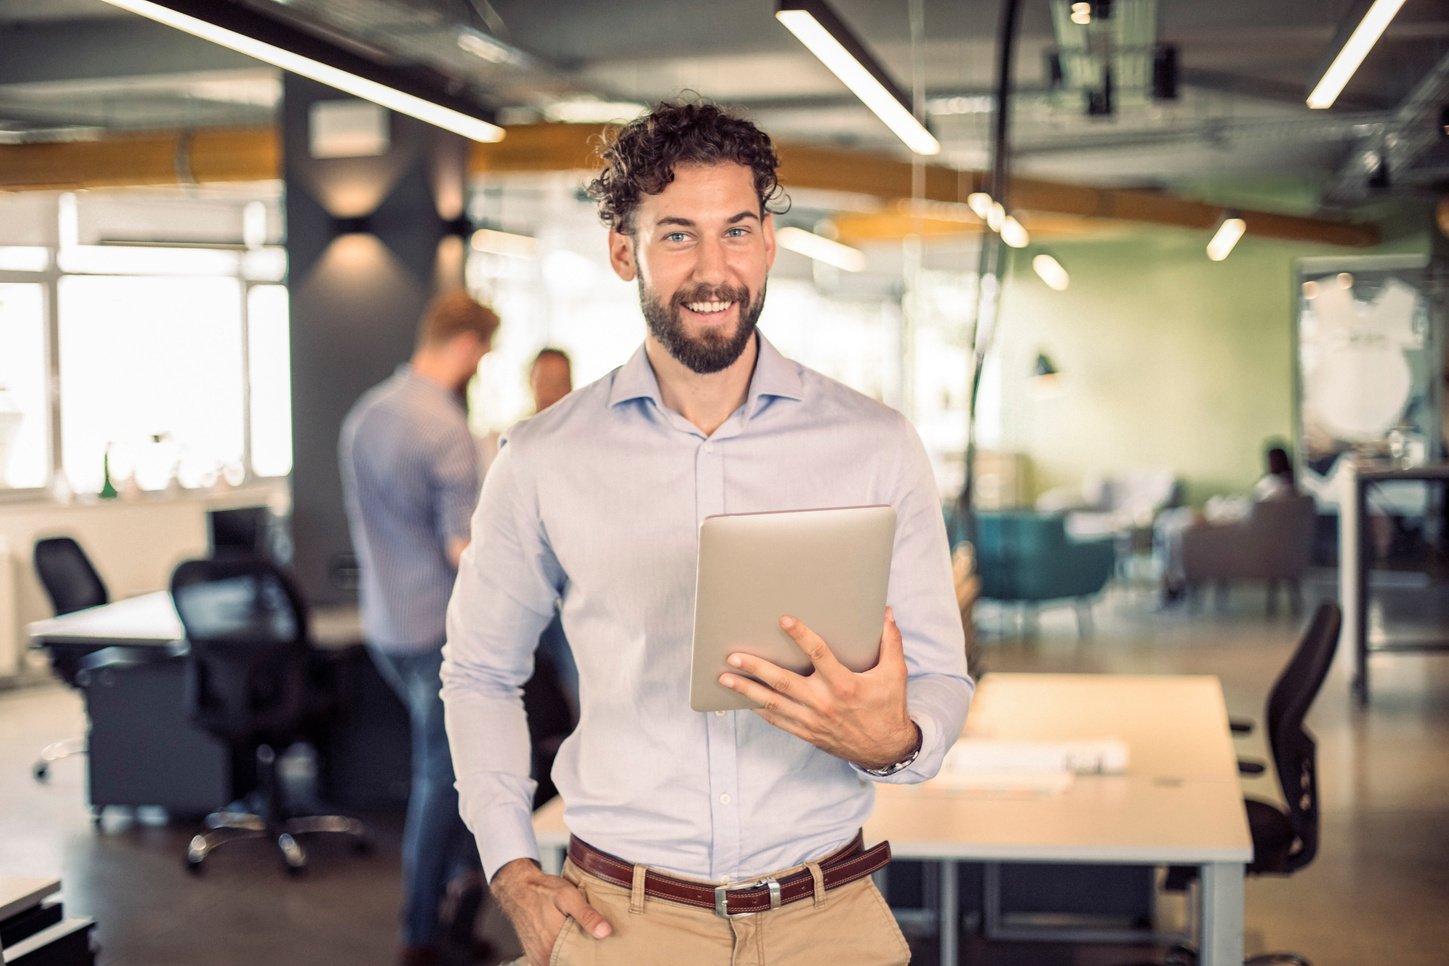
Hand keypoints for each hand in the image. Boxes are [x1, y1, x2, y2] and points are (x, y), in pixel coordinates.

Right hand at [490, 858, 610, 964]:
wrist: (518, 888)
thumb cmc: (542, 890)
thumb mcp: (568, 896)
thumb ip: (587, 915)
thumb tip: (605, 932)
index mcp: (553, 944)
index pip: (577, 962)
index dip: (589, 958)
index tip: (597, 951)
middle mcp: (543, 955)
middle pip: (569, 963)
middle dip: (581, 957)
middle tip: (591, 945)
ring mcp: (537, 957)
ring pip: (560, 963)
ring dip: (570, 956)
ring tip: (579, 941)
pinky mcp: (534, 954)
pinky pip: (551, 961)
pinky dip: (560, 955)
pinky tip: (567, 943)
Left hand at [719, 607, 915, 768]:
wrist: (886, 750)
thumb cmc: (888, 707)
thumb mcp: (895, 673)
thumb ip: (890, 641)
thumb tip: (887, 612)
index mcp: (844, 684)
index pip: (818, 654)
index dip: (800, 635)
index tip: (783, 620)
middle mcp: (824, 703)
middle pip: (783, 682)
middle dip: (756, 668)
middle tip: (733, 656)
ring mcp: (812, 720)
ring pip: (773, 703)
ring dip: (747, 690)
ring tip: (724, 678)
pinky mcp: (807, 733)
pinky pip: (777, 720)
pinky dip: (758, 709)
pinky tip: (743, 700)